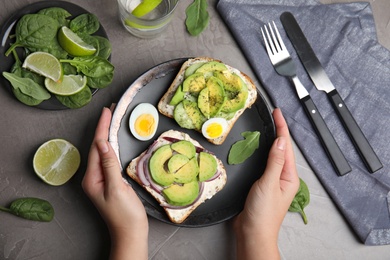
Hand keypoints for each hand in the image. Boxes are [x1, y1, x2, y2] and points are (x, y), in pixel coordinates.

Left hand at [82, 107, 147, 259]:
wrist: (130, 232)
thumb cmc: (125, 214)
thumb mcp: (117, 188)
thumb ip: (109, 165)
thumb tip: (103, 143)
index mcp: (92, 178)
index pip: (96, 147)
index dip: (102, 128)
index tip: (107, 112)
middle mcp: (93, 177)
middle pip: (97, 147)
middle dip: (103, 128)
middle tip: (110, 110)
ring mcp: (101, 179)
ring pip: (103, 152)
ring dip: (107, 135)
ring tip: (111, 120)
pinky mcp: (109, 181)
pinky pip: (108, 159)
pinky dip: (112, 146)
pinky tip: (114, 141)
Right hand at [234, 108, 299, 259]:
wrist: (252, 233)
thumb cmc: (263, 213)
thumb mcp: (269, 184)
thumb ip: (275, 162)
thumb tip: (280, 141)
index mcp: (289, 176)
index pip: (286, 146)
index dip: (282, 128)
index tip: (277, 113)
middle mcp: (283, 177)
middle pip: (282, 149)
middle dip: (279, 131)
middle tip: (274, 115)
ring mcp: (273, 181)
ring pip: (273, 155)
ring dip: (271, 140)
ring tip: (270, 126)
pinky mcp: (262, 185)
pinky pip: (265, 164)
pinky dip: (263, 152)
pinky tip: (259, 148)